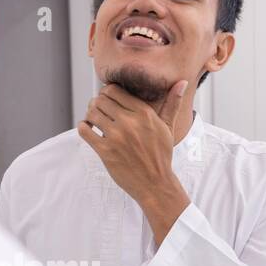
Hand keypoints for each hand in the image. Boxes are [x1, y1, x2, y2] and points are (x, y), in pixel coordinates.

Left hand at [78, 79, 191, 244]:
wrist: (155, 183)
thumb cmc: (161, 155)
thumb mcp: (168, 127)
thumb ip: (172, 103)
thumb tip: (182, 82)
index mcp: (144, 113)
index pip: (114, 90)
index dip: (106, 92)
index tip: (107, 100)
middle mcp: (130, 122)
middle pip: (100, 99)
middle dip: (96, 103)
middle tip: (98, 110)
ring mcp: (116, 137)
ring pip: (91, 113)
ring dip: (89, 114)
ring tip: (94, 120)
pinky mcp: (105, 151)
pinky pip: (85, 131)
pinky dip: (83, 127)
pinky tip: (88, 130)